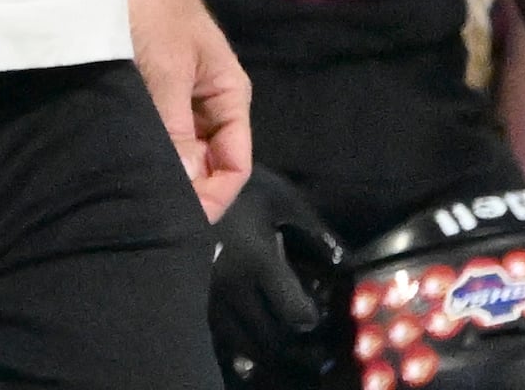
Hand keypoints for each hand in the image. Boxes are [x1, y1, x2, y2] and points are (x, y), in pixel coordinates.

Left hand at [130, 0, 251, 219]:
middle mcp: (208, 105)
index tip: (181, 217)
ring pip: (178, 151)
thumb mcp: (165, 70)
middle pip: (206, 164)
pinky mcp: (148, 94)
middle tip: (148, 210)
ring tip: (131, 190)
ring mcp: (178, 100)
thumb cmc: (152, 11)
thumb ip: (174, 126)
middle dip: (185, 188)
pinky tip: (120, 162)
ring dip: (161, 169)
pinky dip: (142, 149)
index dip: (213, 195)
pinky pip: (153, 133)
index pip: (235, 164)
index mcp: (228, 97)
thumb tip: (184, 181)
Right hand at [206, 167, 342, 377]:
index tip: (313, 311)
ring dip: (263, 345)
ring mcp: (205, 295)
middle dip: (290, 340)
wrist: (177, 179)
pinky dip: (234, 343)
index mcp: (258, 262)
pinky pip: (215, 335)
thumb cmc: (235, 188)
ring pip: (241, 343)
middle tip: (297, 327)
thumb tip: (348, 264)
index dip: (310, 317)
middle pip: (270, 337)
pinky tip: (244, 334)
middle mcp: (231, 286)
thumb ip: (316, 231)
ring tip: (274, 334)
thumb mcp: (281, 198)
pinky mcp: (187, 296)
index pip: (295, 313)